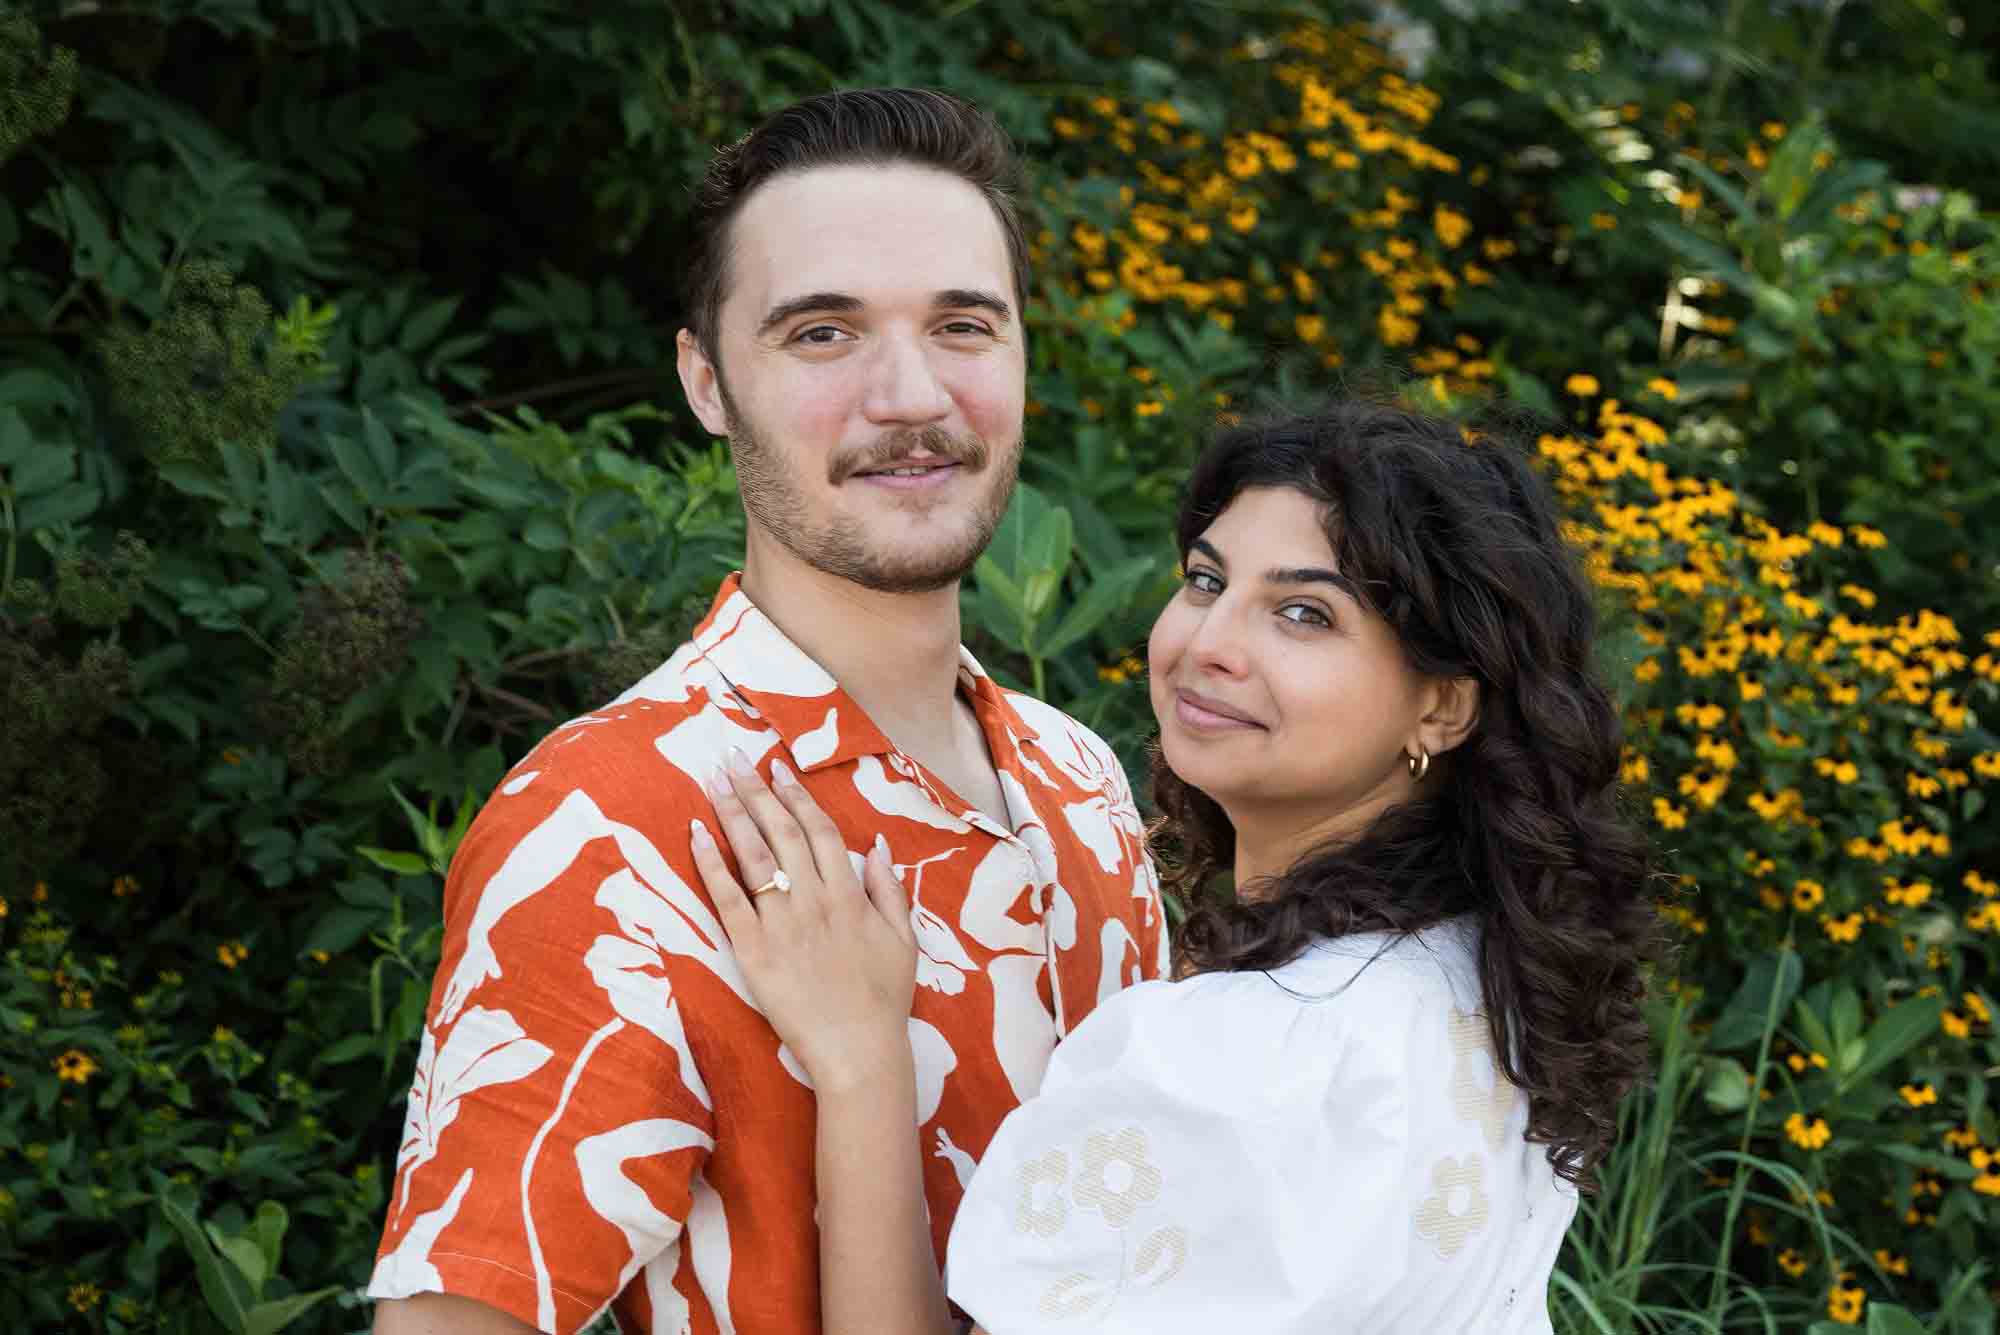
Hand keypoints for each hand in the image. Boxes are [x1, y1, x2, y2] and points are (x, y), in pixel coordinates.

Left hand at [690, 747, 917, 1089]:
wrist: (859, 1051)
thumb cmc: (884, 999)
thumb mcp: (903, 939)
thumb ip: (889, 889)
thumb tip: (877, 844)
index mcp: (850, 893)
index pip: (819, 830)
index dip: (796, 797)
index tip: (777, 769)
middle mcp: (814, 898)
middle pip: (781, 832)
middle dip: (755, 791)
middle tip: (733, 759)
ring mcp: (781, 923)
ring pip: (753, 855)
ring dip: (732, 814)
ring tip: (713, 782)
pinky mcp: (753, 950)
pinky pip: (727, 898)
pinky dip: (711, 863)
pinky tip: (698, 834)